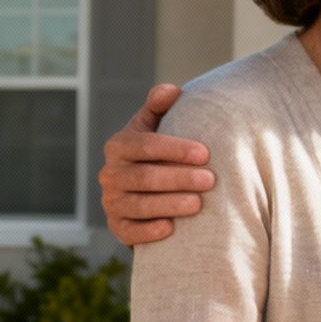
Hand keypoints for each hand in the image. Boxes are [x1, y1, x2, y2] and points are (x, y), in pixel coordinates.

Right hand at [99, 84, 215, 245]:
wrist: (142, 191)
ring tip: (198, 204)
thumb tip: (173, 90)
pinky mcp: (117, 227)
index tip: (205, 153)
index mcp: (119, 146)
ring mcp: (111, 202)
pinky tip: (170, 229)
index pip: (145, 145)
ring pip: (140, 205)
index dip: (175, 149)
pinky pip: (130, 231)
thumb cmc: (155, 154)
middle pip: (145, 177)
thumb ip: (159, 107)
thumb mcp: (153, 128)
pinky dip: (148, 231)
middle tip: (210, 180)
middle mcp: (110, 174)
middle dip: (179, 178)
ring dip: (170, 204)